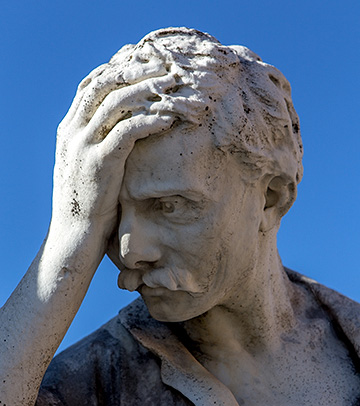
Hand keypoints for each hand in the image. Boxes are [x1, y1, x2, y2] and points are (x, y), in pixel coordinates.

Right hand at [51, 63, 176, 245]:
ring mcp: (84, 146)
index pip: (91, 84)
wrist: (74, 235)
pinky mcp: (99, 163)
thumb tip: (123, 128)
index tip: (145, 61)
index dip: (118, 67)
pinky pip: (127, 131)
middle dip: (137, 70)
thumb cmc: (88, 203)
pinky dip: (149, 120)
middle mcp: (73, 131)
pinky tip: (169, 118)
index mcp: (68, 129)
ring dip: (149, 90)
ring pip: (117, 102)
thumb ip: (98, 143)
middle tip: (165, 65)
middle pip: (104, 84)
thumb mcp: (87, 166)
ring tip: (174, 85)